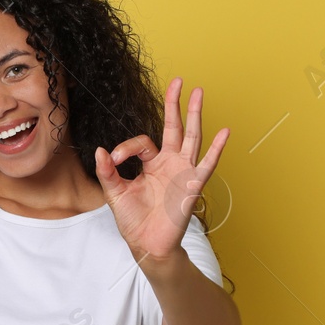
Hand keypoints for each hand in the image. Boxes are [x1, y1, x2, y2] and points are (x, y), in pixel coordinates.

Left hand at [93, 76, 228, 263]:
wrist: (146, 244)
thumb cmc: (134, 220)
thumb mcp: (115, 193)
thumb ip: (108, 172)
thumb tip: (100, 151)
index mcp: (151, 164)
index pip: (142, 142)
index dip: (126, 148)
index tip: (113, 160)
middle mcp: (169, 164)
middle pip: (174, 127)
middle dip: (175, 104)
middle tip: (179, 81)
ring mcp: (183, 172)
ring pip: (191, 138)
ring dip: (195, 115)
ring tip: (199, 92)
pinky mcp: (192, 186)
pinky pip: (206, 165)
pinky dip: (216, 150)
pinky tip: (224, 132)